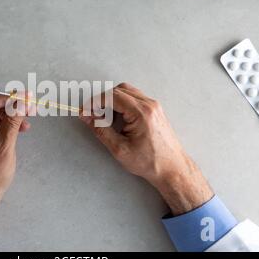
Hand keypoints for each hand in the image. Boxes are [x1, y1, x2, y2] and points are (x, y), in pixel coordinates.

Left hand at [0, 94, 30, 233]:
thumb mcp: (4, 147)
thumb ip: (13, 122)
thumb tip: (22, 102)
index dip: (12, 98)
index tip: (29, 98)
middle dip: (13, 106)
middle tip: (31, 109)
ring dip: (11, 115)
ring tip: (27, 121)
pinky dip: (6, 124)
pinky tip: (20, 129)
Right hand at [80, 83, 213, 214]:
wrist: (172, 169)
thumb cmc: (149, 162)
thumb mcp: (119, 149)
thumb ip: (100, 130)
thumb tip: (86, 117)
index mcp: (141, 112)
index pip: (112, 96)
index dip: (95, 102)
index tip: (85, 111)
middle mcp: (149, 104)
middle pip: (119, 90)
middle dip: (102, 101)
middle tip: (93, 116)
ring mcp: (154, 106)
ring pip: (127, 92)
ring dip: (112, 102)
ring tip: (106, 120)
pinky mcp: (155, 110)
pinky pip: (135, 99)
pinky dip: (122, 105)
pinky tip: (119, 120)